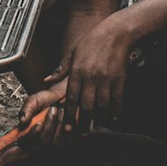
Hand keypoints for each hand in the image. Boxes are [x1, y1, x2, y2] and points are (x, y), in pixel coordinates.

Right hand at [18, 81, 68, 145]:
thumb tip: (22, 120)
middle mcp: (43, 139)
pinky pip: (70, 140)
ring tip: (62, 111)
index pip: (27, 141)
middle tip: (53, 109)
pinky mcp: (70, 141)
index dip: (33, 135)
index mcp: (31, 130)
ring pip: (57, 142)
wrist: (65, 94)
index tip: (38, 124)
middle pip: (44, 142)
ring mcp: (56, 142)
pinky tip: (70, 116)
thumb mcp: (35, 100)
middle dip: (49, 125)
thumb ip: (27, 108)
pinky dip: (70, 126)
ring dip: (60, 124)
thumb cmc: (49, 98)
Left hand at [41, 14, 135, 132]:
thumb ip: (61, 68)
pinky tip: (112, 117)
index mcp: (78, 71)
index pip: (71, 98)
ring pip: (102, 106)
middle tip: (82, 133)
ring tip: (96, 127)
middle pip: (86, 106)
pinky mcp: (120, 79)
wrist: (117, 32)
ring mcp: (106, 79)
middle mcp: (91, 77)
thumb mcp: (73, 52)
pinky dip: (115, 111)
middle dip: (83, 122)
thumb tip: (47, 79)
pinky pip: (117, 100)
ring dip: (99, 119)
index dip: (68, 114)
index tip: (67, 125)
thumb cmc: (93, 41)